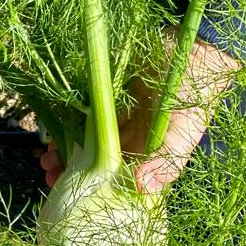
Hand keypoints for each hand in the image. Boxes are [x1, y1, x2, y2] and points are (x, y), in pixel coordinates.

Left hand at [40, 38, 239, 193]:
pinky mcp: (107, 93)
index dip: (91, 190)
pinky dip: (69, 122)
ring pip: (84, 139)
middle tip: (49, 178)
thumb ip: (167, 162)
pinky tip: (52, 133)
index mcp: (144, 156)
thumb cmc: (195, 97)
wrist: (199, 49)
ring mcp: (116, 117)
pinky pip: (83, 110)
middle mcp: (128, 140)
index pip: (113, 180)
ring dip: (64, 150)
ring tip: (46, 160)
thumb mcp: (185, 133)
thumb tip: (143, 189)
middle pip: (93, 162)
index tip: (69, 197)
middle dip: (71, 172)